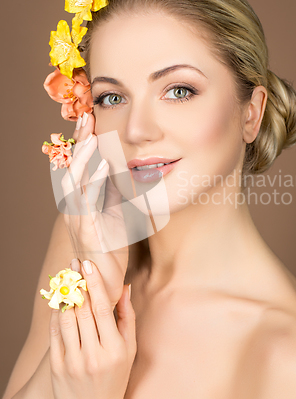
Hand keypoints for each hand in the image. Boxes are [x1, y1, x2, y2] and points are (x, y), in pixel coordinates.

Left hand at [49, 259, 135, 398]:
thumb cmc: (117, 376)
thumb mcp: (129, 348)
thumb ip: (127, 316)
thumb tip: (125, 287)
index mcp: (114, 349)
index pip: (102, 308)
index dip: (94, 284)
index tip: (89, 265)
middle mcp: (93, 355)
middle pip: (82, 310)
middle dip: (78, 283)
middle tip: (75, 263)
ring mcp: (73, 363)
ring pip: (66, 320)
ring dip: (64, 295)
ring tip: (66, 278)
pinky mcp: (57, 368)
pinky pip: (54, 335)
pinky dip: (56, 315)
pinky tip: (58, 301)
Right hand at [61, 111, 128, 304]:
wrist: (104, 282)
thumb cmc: (110, 247)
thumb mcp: (114, 212)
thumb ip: (114, 191)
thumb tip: (121, 169)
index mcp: (81, 200)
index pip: (78, 165)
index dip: (82, 142)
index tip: (89, 119)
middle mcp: (75, 206)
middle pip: (72, 167)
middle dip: (79, 141)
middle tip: (86, 116)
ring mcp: (78, 218)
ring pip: (75, 181)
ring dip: (84, 156)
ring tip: (92, 134)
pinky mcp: (88, 230)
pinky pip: (89, 201)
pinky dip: (96, 181)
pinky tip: (105, 165)